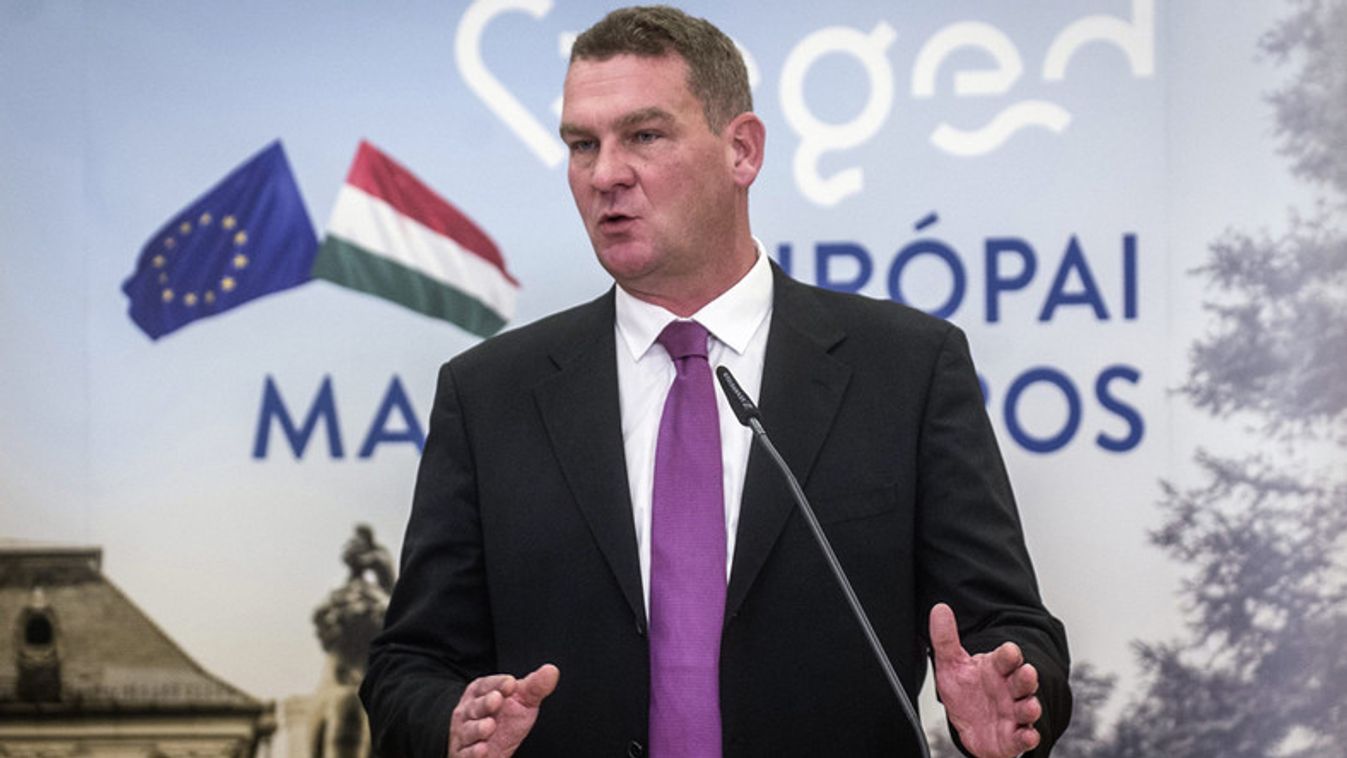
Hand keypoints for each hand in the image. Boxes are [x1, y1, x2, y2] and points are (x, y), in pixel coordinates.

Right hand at [448, 664, 559, 757]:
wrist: (493, 750)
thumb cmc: (505, 720)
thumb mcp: (523, 702)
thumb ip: (535, 687)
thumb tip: (551, 670)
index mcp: (481, 693)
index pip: (486, 685)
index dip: (497, 684)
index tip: (510, 683)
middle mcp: (468, 712)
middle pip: (475, 706)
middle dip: (485, 703)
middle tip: (496, 700)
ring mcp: (465, 734)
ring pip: (469, 730)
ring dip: (478, 728)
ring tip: (489, 725)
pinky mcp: (464, 755)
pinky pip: (466, 754)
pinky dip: (473, 753)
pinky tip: (482, 749)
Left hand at [929, 604, 1040, 757]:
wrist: (970, 725)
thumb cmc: (966, 692)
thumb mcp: (951, 664)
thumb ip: (945, 638)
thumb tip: (939, 609)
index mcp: (996, 668)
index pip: (1007, 657)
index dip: (1009, 654)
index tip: (1010, 650)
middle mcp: (1009, 689)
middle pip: (1022, 681)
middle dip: (1026, 677)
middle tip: (1027, 673)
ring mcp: (1013, 713)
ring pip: (1027, 708)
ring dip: (1031, 707)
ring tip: (1031, 706)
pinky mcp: (1013, 736)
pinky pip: (1023, 737)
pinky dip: (1027, 737)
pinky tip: (1028, 735)